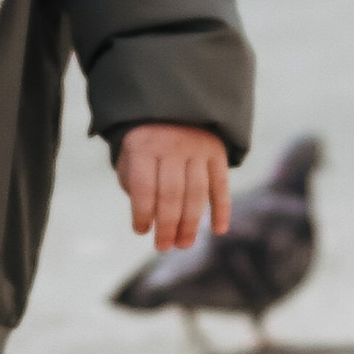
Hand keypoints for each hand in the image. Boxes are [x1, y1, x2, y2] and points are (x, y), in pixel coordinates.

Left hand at [116, 124, 230, 252]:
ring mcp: (198, 147)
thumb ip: (135, 185)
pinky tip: (218, 230)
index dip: (142, 213)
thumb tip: (150, 221)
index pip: (144, 186)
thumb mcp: (131, 156)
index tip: (141, 231)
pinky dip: (222, 209)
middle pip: (171, 194)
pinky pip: (221, 185)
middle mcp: (172, 145)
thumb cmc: (147, 143)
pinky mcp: (218, 152)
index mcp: (145, 145)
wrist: (175, 107)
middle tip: (163, 246)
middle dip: (167, 225)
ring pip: (196, 193)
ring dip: (191, 224)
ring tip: (183, 244)